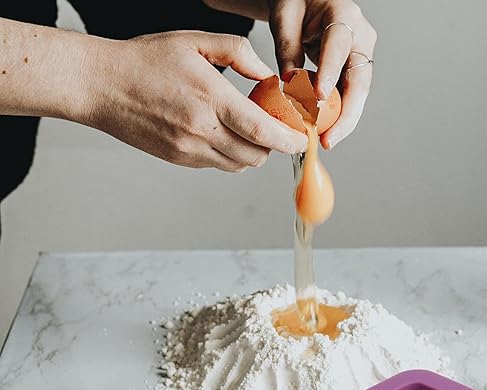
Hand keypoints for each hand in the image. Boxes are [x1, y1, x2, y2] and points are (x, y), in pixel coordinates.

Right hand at [81, 31, 307, 171]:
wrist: (101, 86)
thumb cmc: (145, 60)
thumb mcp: (194, 42)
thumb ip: (237, 53)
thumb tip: (267, 76)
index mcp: (209, 98)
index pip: (261, 131)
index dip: (288, 140)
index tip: (301, 139)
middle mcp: (201, 130)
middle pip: (256, 155)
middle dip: (273, 147)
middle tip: (276, 129)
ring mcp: (189, 149)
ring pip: (239, 165)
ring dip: (253, 153)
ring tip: (250, 130)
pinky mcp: (180, 160)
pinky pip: (218, 166)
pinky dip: (231, 155)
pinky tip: (224, 134)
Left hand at [267, 0, 376, 148]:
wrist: (311, 1)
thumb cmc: (297, 2)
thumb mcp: (285, 16)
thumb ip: (287, 47)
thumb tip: (290, 82)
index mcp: (343, 16)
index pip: (339, 46)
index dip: (330, 74)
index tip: (318, 99)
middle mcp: (360, 38)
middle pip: (359, 81)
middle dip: (345, 115)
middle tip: (328, 139)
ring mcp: (360, 57)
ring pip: (358, 95)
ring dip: (343, 122)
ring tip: (326, 141)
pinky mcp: (354, 72)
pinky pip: (349, 97)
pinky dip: (338, 116)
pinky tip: (326, 133)